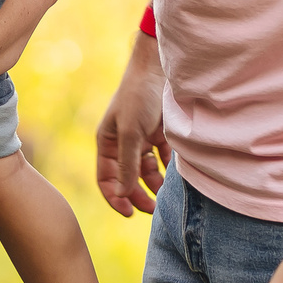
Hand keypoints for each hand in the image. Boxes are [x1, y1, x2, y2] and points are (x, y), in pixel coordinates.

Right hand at [94, 32, 167, 215]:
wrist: (160, 69)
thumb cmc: (138, 97)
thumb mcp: (130, 132)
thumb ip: (127, 164)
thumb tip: (123, 194)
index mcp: (107, 143)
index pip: (106, 179)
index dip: (115, 198)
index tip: (130, 213)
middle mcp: (122, 144)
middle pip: (128, 179)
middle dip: (138, 196)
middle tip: (154, 210)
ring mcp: (142, 140)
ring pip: (146, 172)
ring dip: (155, 185)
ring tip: (167, 196)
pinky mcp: (160, 135)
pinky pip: (163, 160)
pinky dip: (168, 169)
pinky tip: (175, 175)